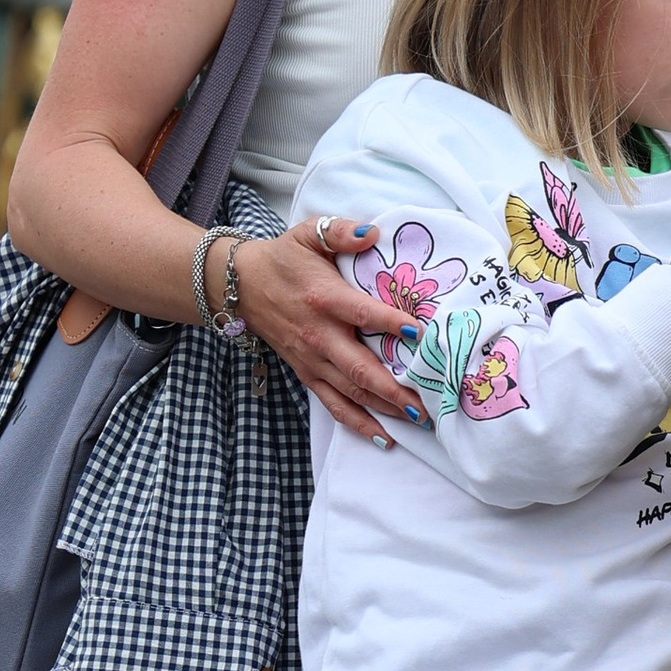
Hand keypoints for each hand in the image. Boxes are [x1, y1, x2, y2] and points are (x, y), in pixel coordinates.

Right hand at [231, 218, 418, 441]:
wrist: (241, 286)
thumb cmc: (284, 259)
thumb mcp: (308, 234)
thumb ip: (341, 232)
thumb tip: (373, 233)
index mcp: (324, 299)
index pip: (364, 314)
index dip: (392, 324)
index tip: (422, 334)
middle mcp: (319, 335)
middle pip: (361, 368)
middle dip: (395, 389)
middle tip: (429, 402)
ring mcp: (312, 359)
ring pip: (352, 391)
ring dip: (386, 409)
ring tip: (420, 420)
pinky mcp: (307, 374)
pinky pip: (333, 405)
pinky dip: (358, 423)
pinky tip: (384, 437)